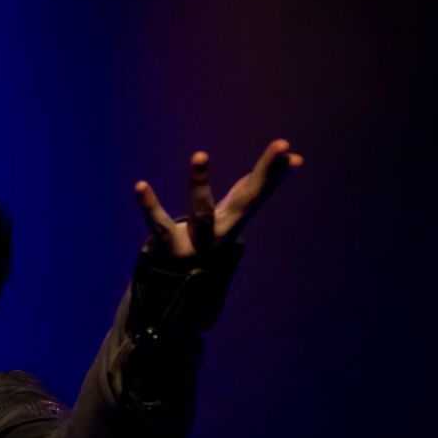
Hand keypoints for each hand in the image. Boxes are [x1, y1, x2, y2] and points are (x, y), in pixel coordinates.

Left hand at [134, 139, 300, 260]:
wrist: (183, 292)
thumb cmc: (212, 238)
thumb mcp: (235, 211)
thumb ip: (260, 185)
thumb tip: (297, 159)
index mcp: (237, 219)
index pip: (261, 190)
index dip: (275, 169)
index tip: (289, 149)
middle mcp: (223, 231)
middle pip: (247, 200)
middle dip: (265, 173)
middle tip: (282, 145)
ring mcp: (198, 242)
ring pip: (202, 212)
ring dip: (200, 184)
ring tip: (200, 154)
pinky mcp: (170, 248)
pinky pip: (159, 226)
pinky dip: (149, 207)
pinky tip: (140, 185)